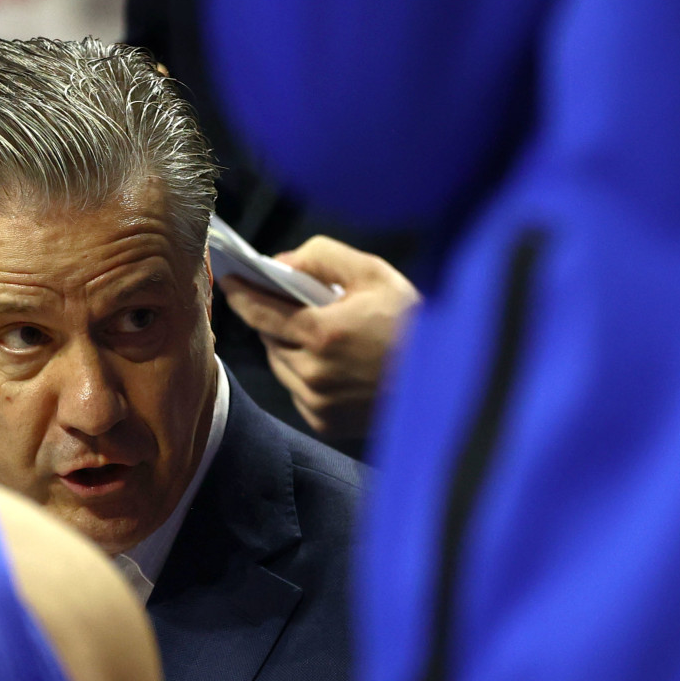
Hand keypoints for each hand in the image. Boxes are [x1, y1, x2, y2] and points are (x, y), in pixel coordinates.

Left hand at [220, 235, 419, 440]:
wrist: (450, 382)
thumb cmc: (416, 324)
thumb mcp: (375, 275)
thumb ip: (323, 258)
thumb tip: (283, 263)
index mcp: (323, 333)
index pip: (261, 312)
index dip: (241, 294)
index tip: (230, 281)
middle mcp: (314, 372)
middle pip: (269, 340)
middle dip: (273, 319)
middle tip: (288, 304)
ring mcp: (318, 402)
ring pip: (281, 367)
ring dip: (288, 348)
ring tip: (315, 332)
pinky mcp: (325, 422)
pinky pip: (299, 392)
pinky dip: (306, 376)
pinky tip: (334, 363)